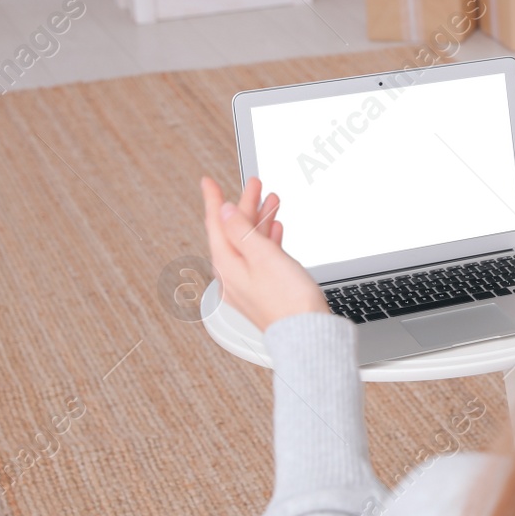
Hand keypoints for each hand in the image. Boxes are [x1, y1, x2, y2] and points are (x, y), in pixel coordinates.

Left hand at [200, 175, 328, 330]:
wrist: (306, 333)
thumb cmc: (287, 300)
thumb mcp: (264, 257)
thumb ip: (243, 232)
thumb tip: (227, 211)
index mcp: (227, 266)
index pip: (216, 225)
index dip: (213, 200)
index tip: (208, 182)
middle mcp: (233, 275)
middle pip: (234, 232)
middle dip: (245, 205)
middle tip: (254, 184)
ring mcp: (249, 283)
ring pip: (249, 242)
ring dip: (260, 219)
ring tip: (272, 200)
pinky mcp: (265, 288)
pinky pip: (260, 255)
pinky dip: (267, 238)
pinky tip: (276, 231)